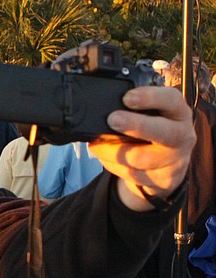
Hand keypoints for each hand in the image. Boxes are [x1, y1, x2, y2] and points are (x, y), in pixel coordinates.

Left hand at [88, 86, 194, 211]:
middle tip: (113, 119)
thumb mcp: (150, 116)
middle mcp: (182, 135)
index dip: (150, 97)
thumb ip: (134, 111)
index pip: (171, 100)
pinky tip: (106, 158)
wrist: (167, 166)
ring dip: (111, 151)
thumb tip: (104, 112)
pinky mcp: (163, 179)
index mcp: (178, 112)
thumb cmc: (152, 132)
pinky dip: (113, 165)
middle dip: (135, 125)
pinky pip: (132, 174)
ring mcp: (175, 160)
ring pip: (139, 157)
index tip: (127, 98)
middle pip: (163, 132)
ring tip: (96, 145)